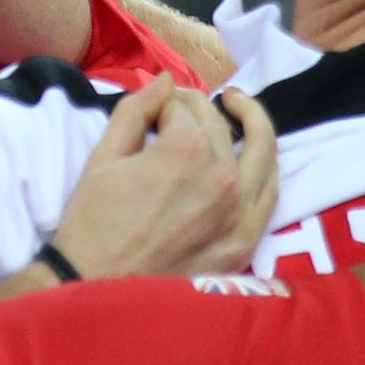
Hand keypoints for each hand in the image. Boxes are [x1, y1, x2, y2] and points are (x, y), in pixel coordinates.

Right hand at [45, 79, 275, 281]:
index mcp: (186, 151)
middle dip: (196, 108)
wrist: (99, 284)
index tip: (148, 110)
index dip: (162, 103)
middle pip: (219, 124)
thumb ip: (135, 110)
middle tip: (176, 108)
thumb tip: (164, 80)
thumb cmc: (94, 219)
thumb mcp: (103, 156)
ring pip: (261, 150)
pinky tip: (252, 154)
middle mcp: (224, 176)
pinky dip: (265, 166)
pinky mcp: (247, 240)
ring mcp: (241, 210)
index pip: (182, 108)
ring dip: (250, 120)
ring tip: (236, 104)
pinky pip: (270, 193)